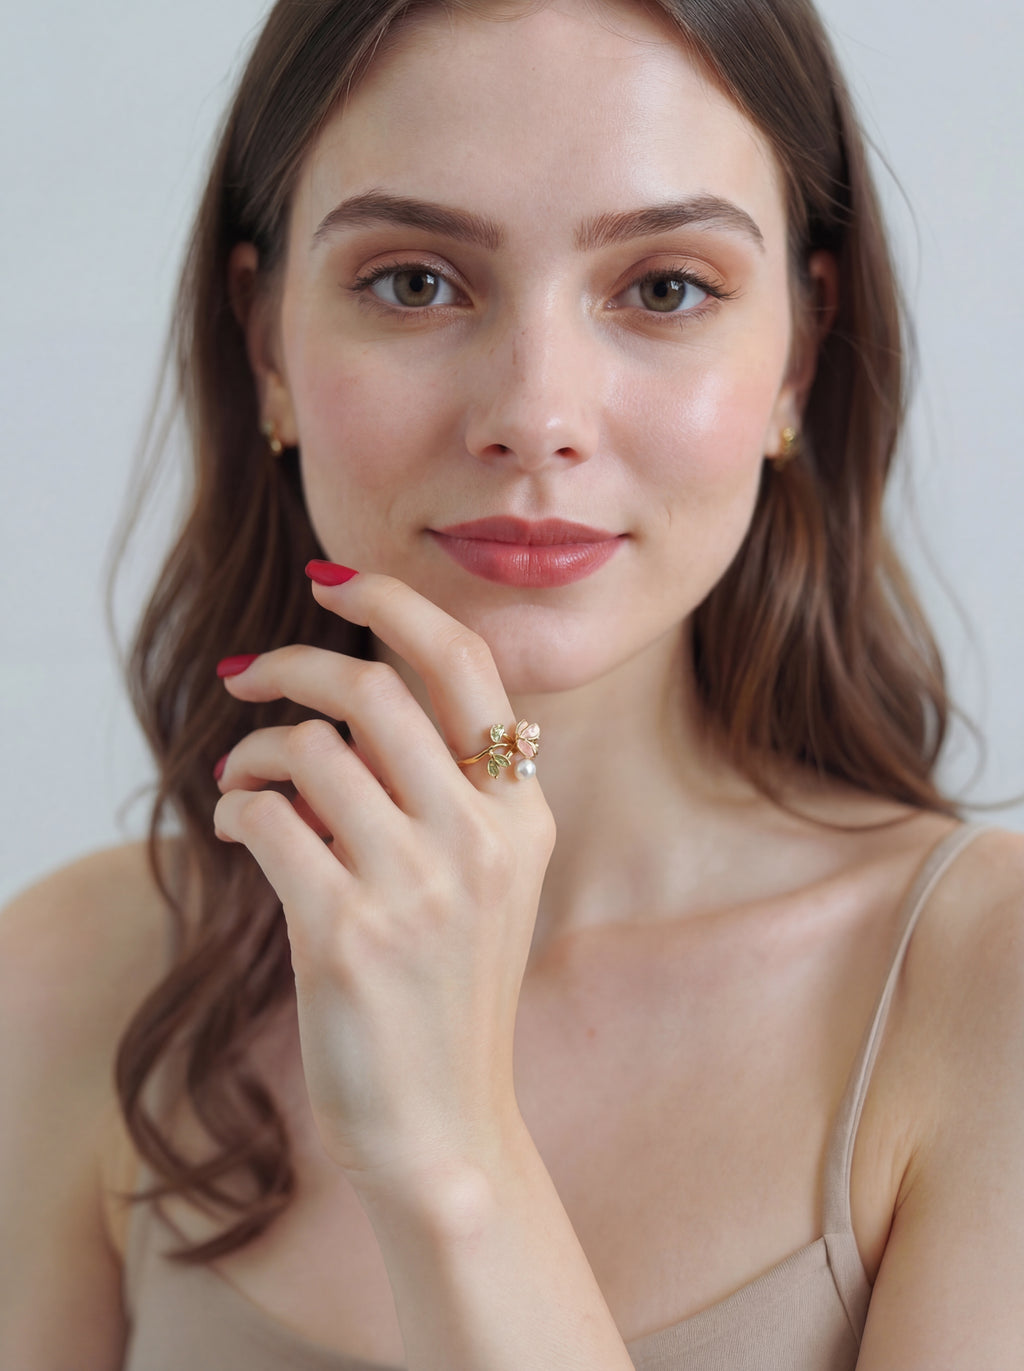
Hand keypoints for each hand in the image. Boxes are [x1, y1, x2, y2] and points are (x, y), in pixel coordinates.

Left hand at [213, 570, 555, 1194]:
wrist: (444, 1123)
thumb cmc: (451, 992)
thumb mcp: (488, 880)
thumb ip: (448, 789)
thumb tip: (346, 702)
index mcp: (525, 812)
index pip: (464, 663)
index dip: (393, 602)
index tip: (331, 578)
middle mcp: (484, 836)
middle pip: (375, 688)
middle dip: (292, 663)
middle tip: (245, 675)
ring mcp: (421, 885)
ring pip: (313, 748)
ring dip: (254, 750)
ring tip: (239, 779)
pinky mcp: (350, 934)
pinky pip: (269, 819)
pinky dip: (235, 806)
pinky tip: (235, 823)